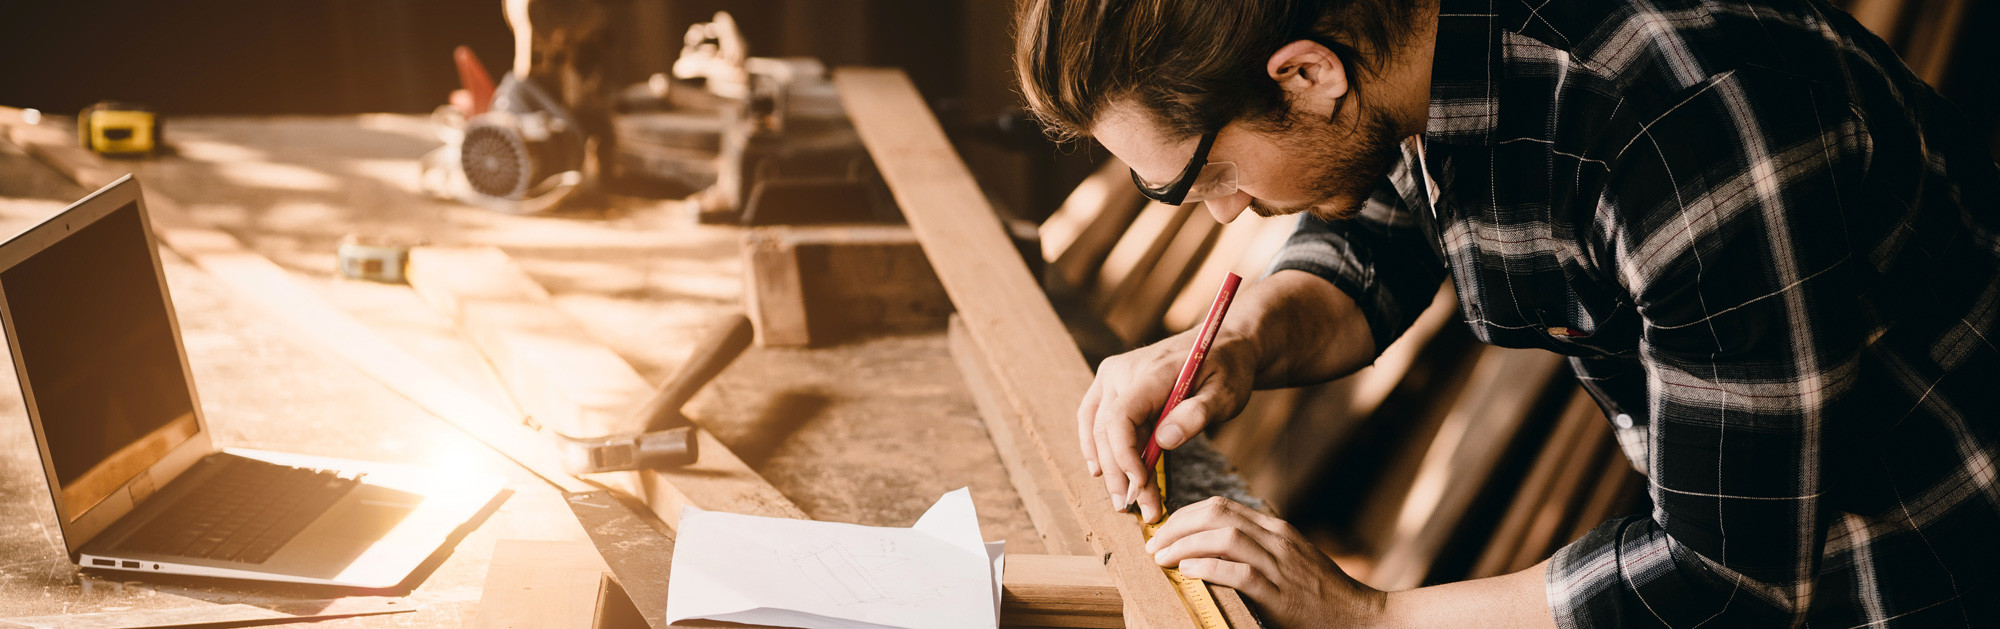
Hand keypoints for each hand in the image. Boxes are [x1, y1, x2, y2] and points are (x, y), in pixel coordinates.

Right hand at [1077, 327, 1256, 522]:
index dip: (1124, 455)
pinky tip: (1101, 472)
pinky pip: (1094, 419)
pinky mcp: (1113, 384)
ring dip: (1110, 468)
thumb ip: (1197, 414)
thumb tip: (1164, 440)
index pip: (1120, 417)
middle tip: (1140, 509)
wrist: (1225, 343)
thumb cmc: (1229, 369)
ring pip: (1098, 429)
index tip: (1141, 484)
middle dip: (1121, 474)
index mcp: (1151, 372)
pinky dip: (1096, 447)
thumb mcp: (1226, 392)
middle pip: (1107, 430)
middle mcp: (1123, 371)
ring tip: (1126, 501)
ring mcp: (1114, 376)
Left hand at [1147, 497, 1385, 627]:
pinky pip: (1239, 573)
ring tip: (1162, 558)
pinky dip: (1208, 569)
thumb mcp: (1289, 560)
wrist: (1361, 617)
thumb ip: (1257, 548)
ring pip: (1224, 538)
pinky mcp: (1280, 595)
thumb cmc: (1319, 593)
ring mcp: (1281, 566)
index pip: (1221, 506)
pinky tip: (1187, 572)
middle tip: (1154, 544)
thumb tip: (1209, 546)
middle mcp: (1277, 540)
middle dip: (1177, 526)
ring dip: (1185, 545)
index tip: (1163, 530)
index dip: (1185, 514)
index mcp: (1276, 529)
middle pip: (1217, 514)